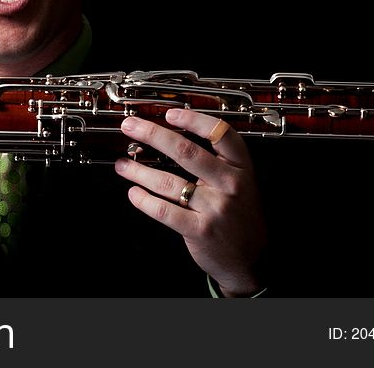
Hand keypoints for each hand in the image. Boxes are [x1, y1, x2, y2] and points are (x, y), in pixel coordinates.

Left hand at [114, 108, 266, 296]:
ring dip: (139, 170)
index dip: (193, 120)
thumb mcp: (240, 183)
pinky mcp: (200, 230)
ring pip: (169, 181)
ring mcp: (215, 208)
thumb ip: (215, 162)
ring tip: (123, 165)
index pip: (221, 133)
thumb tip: (172, 136)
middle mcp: (230, 184)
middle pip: (186, 151)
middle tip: (131, 127)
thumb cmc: (239, 215)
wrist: (251, 259)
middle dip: (152, 135)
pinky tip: (134, 193)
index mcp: (241, 167)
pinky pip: (165, 210)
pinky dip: (144, 200)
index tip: (170, 114)